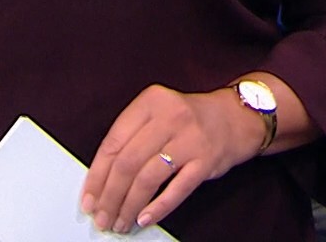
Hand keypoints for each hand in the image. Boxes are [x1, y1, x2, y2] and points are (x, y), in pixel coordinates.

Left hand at [81, 85, 263, 233]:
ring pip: (148, 178)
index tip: (89, 199)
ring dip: (129, 206)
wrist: (236, 116)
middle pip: (127, 163)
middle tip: (102, 217)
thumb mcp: (158, 113)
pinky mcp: (206, 160)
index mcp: (151, 102)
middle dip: (110, 197)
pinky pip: (177, 189)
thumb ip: (131, 138)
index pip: (113, 143)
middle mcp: (170, 116)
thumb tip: (100, 182)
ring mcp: (190, 139)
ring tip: (120, 222)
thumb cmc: (189, 120)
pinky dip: (157, 208)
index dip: (97, 176)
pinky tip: (144, 218)